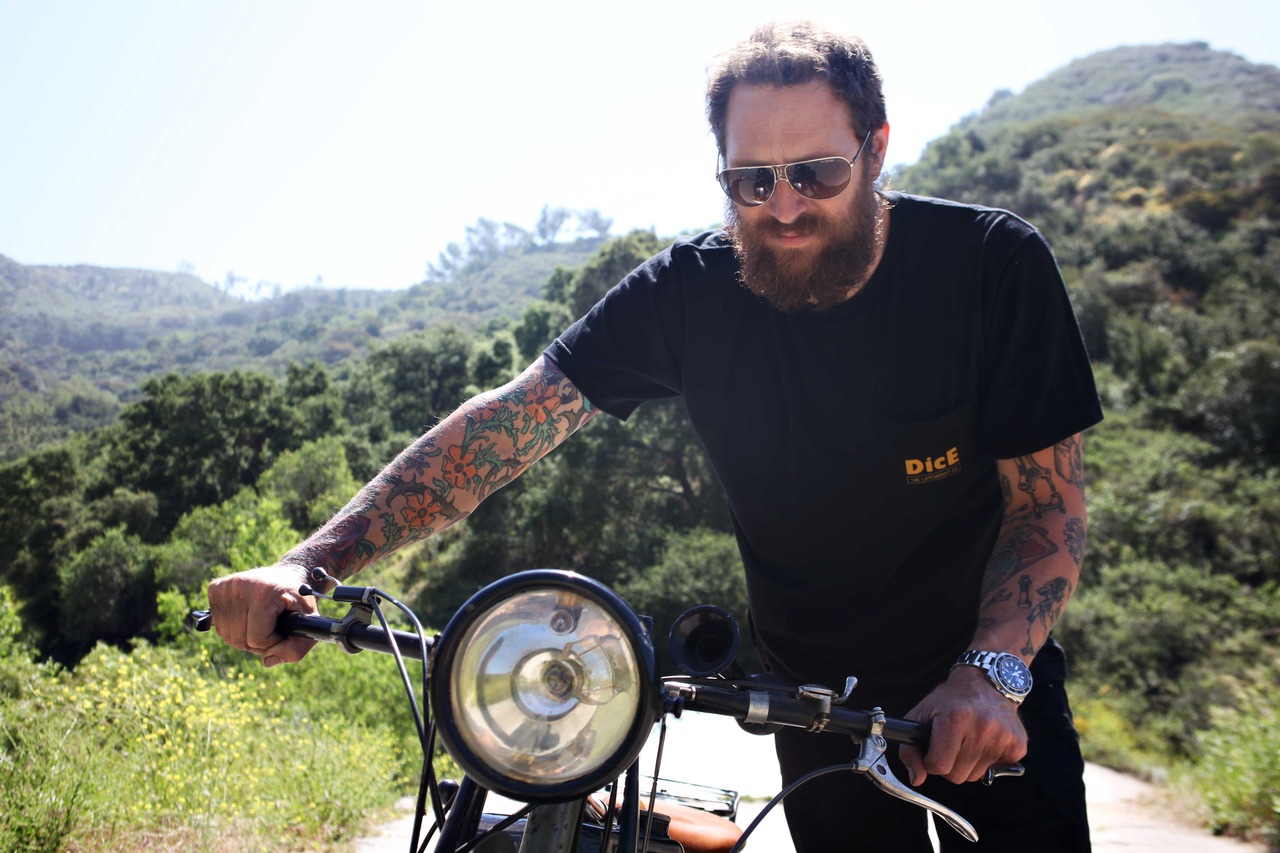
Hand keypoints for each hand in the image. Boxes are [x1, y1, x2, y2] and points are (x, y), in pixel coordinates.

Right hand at [206, 564, 317, 665]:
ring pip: (226, 635)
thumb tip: (267, 661)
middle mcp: (241, 585)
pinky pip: (217, 624)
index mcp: (264, 592)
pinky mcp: (216, 588)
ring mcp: (226, 585)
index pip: (257, 638)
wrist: (288, 576)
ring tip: (260, 623)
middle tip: (272, 628)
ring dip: (244, 637)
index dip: (272, 643)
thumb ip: (296, 649)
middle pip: (239, 639)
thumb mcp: (310, 623)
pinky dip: (232, 628)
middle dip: (257, 643)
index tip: (283, 631)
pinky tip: (246, 617)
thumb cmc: (299, 601)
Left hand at [899, 666, 1027, 784]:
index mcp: (955, 718)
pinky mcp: (1018, 744)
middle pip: (957, 775)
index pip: (939, 766)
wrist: (987, 683)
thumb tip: (916, 778)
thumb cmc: (951, 700)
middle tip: (953, 743)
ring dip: (969, 763)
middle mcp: (982, 727)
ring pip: (976, 776)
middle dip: (950, 764)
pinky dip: (989, 761)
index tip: (934, 750)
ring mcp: (1003, 737)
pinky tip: (986, 741)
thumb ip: (910, 749)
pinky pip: (996, 771)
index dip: (932, 762)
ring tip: (970, 739)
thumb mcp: (921, 714)